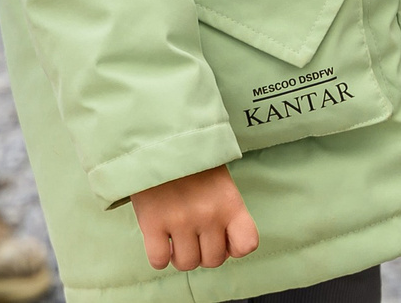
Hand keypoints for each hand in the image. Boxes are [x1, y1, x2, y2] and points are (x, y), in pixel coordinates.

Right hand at [130, 165, 258, 272]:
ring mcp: (180, 220)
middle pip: (213, 260)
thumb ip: (225, 212)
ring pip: (186, 263)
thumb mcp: (220, 181)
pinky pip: (159, 260)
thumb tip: (224, 247)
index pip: (247, 244)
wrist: (158, 136)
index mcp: (230, 203)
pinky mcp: (152, 223)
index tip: (221, 238)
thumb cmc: (191, 160)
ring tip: (174, 237)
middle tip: (192, 235)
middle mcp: (209, 215)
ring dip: (179, 255)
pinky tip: (158, 240)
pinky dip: (159, 256)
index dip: (233, 247)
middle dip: (202, 252)